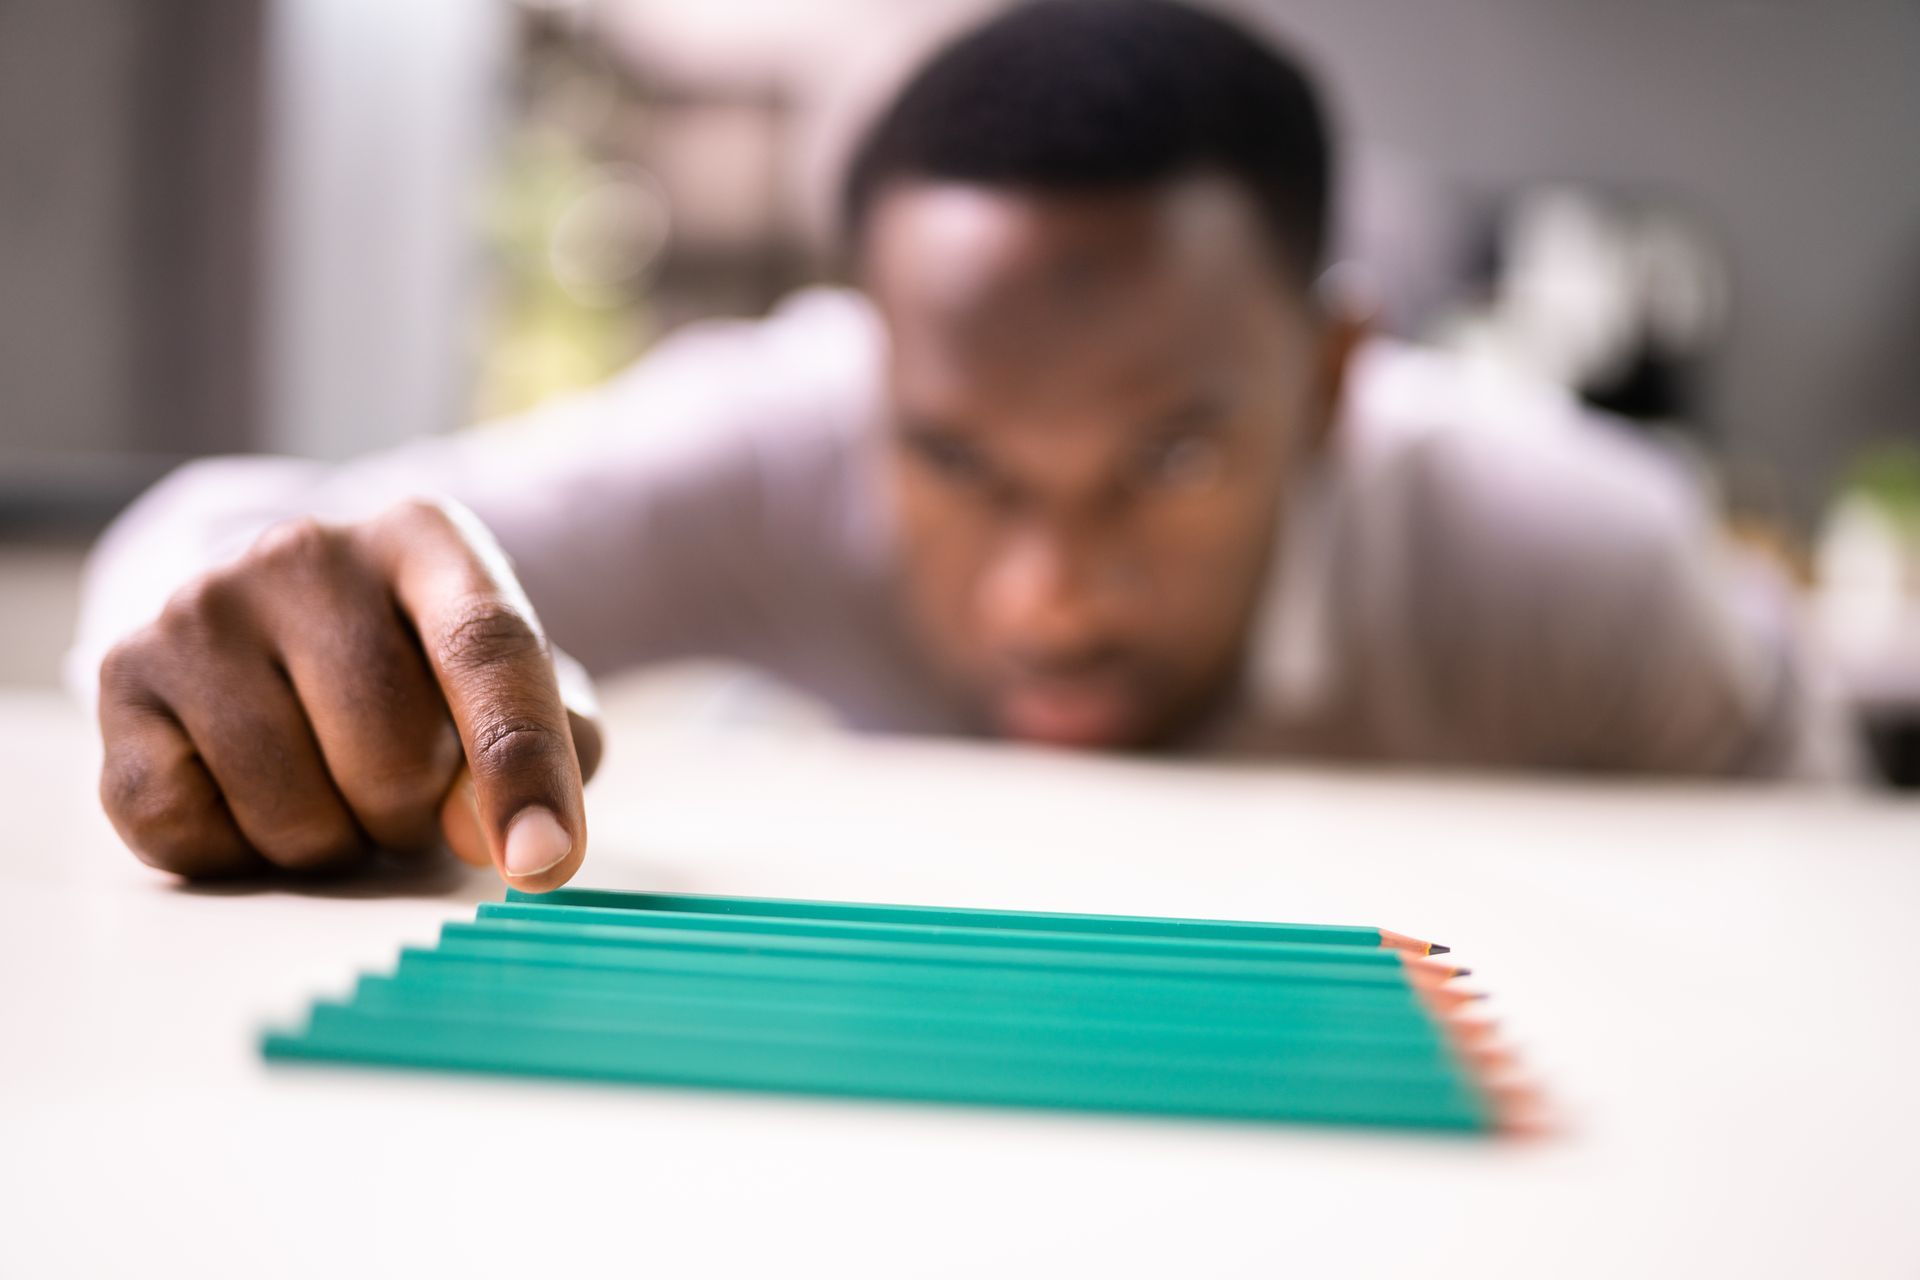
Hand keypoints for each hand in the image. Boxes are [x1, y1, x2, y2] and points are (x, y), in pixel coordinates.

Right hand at [96, 499, 600, 888]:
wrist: (277, 619)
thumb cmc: (419, 670)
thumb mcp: (515, 688)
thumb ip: (552, 751)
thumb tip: (481, 833)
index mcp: (425, 538)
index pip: (489, 649)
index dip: (522, 765)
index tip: (541, 863)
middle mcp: (305, 552)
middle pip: (391, 759)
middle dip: (413, 817)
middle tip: (401, 788)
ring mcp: (201, 608)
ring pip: (291, 813)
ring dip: (331, 843)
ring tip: (330, 782)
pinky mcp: (123, 676)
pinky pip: (186, 833)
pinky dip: (236, 854)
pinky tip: (251, 791)